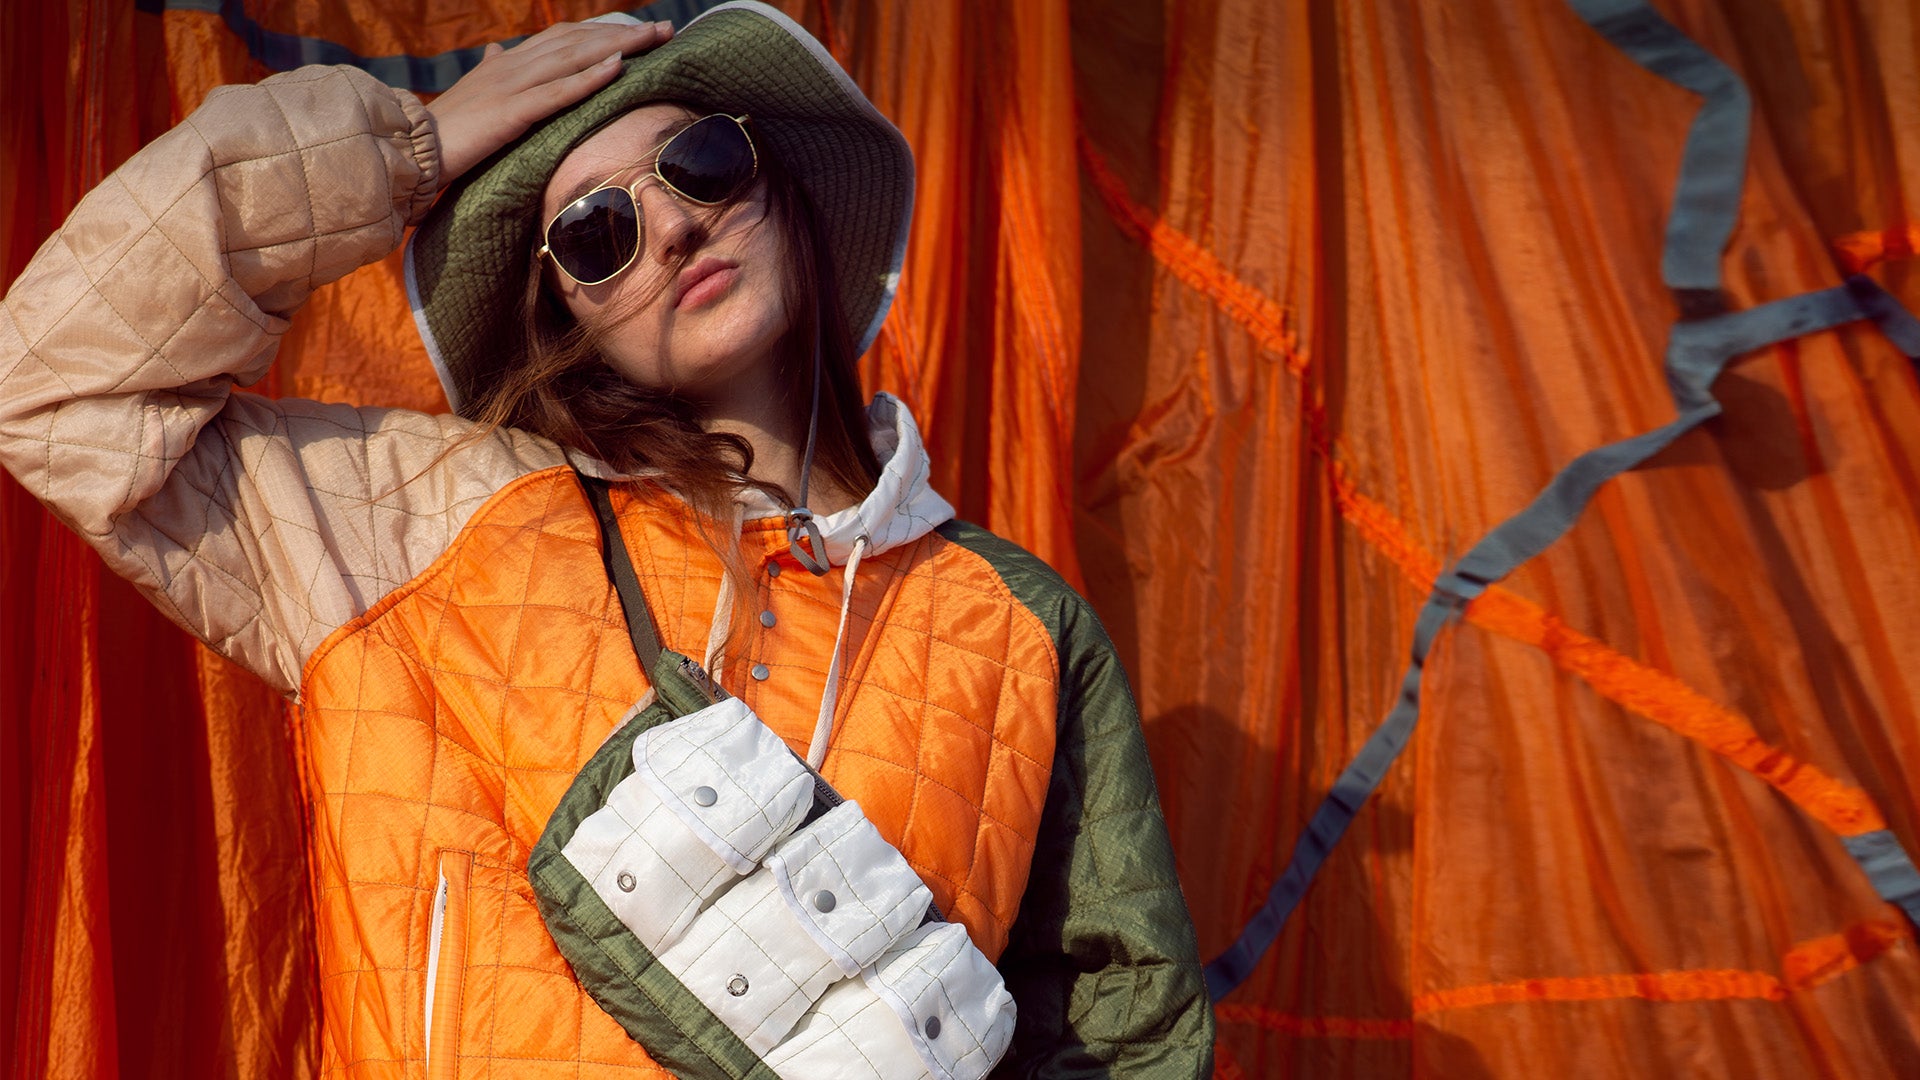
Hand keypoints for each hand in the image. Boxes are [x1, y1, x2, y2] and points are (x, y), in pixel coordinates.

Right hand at [429, 19, 673, 183]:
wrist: (413, 148)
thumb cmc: (446, 128)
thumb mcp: (474, 93)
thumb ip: (491, 70)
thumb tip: (496, 49)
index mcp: (507, 62)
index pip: (564, 37)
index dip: (602, 31)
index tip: (638, 31)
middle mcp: (513, 65)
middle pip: (577, 40)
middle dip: (624, 33)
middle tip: (665, 30)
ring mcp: (512, 86)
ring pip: (573, 57)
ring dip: (618, 46)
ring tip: (654, 39)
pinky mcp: (511, 112)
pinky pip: (557, 92)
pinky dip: (589, 78)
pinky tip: (618, 67)